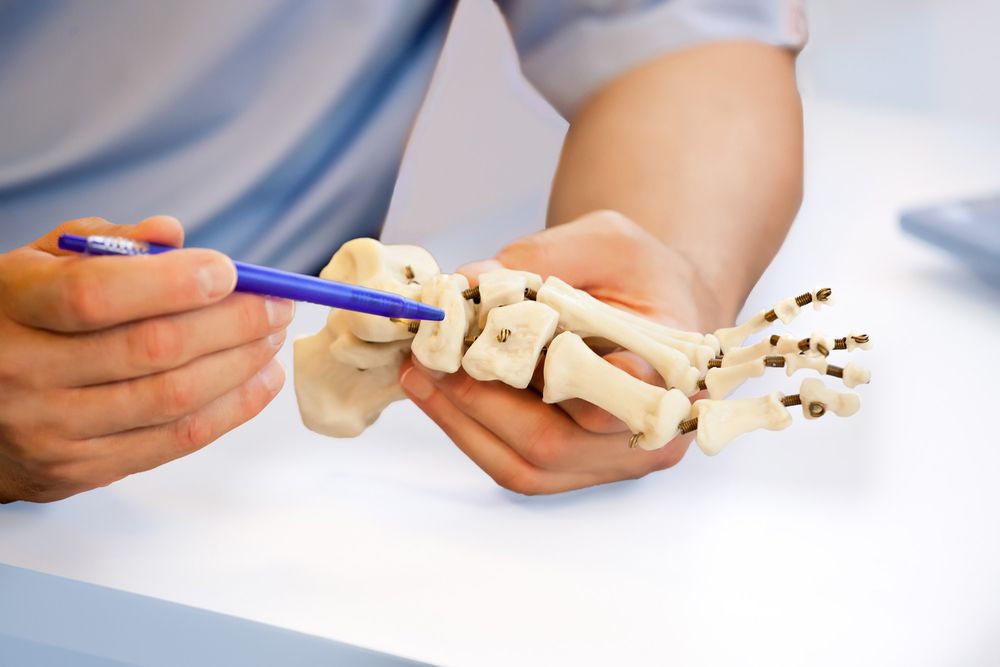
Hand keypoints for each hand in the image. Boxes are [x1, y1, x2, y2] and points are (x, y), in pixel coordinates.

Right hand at [0, 216, 292, 502]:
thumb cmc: (19, 321)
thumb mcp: (40, 266)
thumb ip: (105, 245)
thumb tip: (172, 236)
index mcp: (11, 306)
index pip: (94, 296)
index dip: (172, 283)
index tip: (229, 271)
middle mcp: (24, 373)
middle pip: (151, 350)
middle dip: (232, 324)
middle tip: (277, 304)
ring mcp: (51, 430)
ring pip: (173, 400)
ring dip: (241, 367)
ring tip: (273, 338)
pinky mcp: (80, 470)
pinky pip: (175, 441)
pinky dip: (231, 410)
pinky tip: (260, 381)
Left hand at [399, 211, 733, 494]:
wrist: (663, 304)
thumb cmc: (640, 271)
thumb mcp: (604, 240)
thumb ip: (541, 261)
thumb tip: (467, 283)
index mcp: (673, 372)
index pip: (618, 393)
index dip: (553, 380)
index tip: (489, 351)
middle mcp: (651, 433)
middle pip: (557, 440)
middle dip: (481, 400)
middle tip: (427, 358)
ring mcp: (616, 460)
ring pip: (530, 464)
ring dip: (464, 421)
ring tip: (419, 375)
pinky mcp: (582, 468)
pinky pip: (520, 466)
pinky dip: (472, 432)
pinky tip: (438, 395)